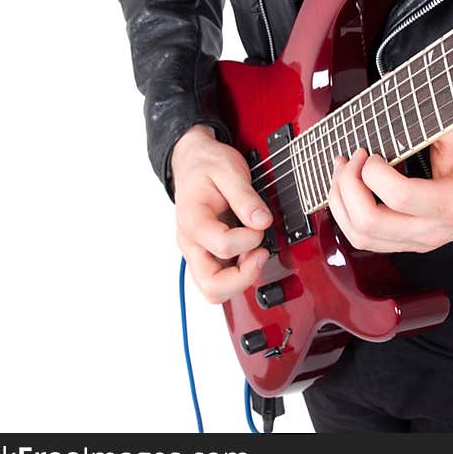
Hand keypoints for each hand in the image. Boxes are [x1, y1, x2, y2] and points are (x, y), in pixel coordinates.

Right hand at [171, 125, 270, 302]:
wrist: (193, 162)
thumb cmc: (207, 166)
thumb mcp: (229, 170)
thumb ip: (245, 196)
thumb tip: (262, 222)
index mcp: (193, 220)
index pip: (222, 246)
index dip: (250, 239)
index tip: (260, 223)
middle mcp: (191, 243)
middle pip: (211, 286)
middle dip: (244, 276)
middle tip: (261, 253)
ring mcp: (197, 253)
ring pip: (215, 291)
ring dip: (242, 278)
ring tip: (256, 253)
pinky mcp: (207, 255)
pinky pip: (220, 281)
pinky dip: (239, 274)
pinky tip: (250, 254)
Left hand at [328, 120, 452, 252]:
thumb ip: (431, 114)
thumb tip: (393, 89)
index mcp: (451, 203)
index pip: (398, 197)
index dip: (373, 172)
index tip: (372, 152)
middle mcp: (432, 230)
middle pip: (370, 223)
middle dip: (348, 185)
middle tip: (352, 158)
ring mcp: (417, 241)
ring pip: (360, 236)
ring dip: (340, 202)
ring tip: (343, 172)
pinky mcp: (405, 243)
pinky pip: (363, 239)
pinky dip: (346, 213)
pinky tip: (347, 189)